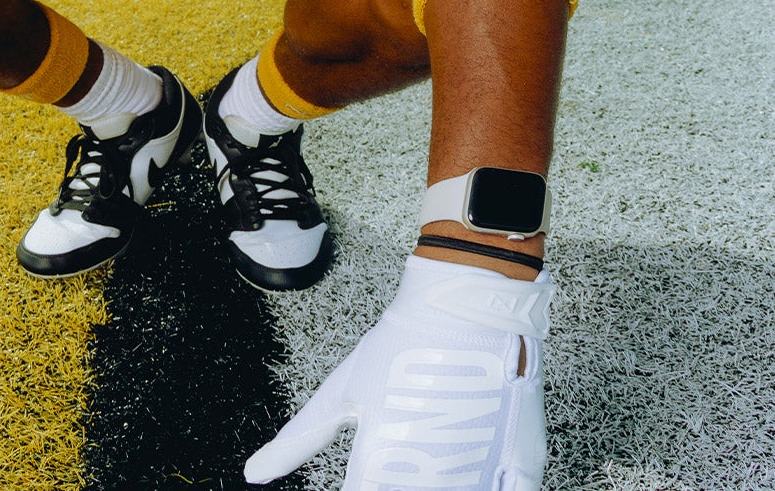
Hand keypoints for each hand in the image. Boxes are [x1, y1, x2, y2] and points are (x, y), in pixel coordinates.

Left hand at [245, 256, 552, 490]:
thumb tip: (253, 474)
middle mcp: (429, 475)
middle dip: (403, 483)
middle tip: (396, 467)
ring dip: (438, 482)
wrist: (470, 301)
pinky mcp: (520, 466)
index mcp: (379, 463)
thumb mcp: (344, 389)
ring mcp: (478, 472)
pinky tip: (474, 474)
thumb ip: (299, 439)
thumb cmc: (403, 342)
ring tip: (426, 465)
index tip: (358, 483)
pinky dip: (486, 485)